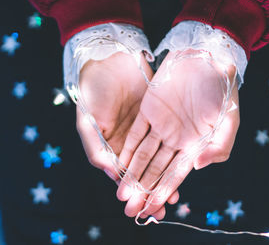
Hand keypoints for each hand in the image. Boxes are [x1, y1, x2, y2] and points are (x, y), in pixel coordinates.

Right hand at [75, 51, 178, 218]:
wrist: (109, 58)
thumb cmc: (92, 90)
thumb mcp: (87, 122)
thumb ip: (95, 149)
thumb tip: (113, 174)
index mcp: (109, 146)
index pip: (123, 175)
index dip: (133, 191)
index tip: (142, 208)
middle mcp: (128, 141)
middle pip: (142, 171)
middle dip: (150, 191)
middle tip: (160, 210)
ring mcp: (144, 128)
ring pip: (156, 158)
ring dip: (163, 178)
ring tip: (173, 197)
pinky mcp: (156, 115)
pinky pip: (166, 138)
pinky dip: (171, 154)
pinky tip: (181, 167)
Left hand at [116, 49, 239, 218]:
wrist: (207, 56)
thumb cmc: (223, 89)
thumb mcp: (230, 121)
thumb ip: (218, 148)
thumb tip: (196, 168)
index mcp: (194, 145)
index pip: (176, 174)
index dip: (163, 192)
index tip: (151, 209)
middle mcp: (175, 139)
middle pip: (156, 169)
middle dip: (143, 190)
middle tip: (129, 209)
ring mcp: (161, 125)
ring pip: (142, 155)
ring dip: (131, 174)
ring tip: (121, 192)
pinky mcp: (148, 109)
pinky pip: (135, 133)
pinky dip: (126, 149)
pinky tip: (118, 164)